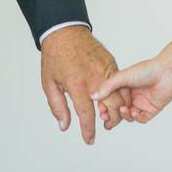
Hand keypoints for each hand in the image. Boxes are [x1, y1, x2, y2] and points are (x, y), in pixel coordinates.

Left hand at [40, 26, 131, 144]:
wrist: (65, 31)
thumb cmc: (55, 56)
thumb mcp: (49, 83)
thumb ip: (57, 106)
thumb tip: (65, 125)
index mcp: (78, 85)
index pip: (87, 115)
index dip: (88, 131)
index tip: (89, 140)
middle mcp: (95, 79)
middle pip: (112, 107)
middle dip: (111, 121)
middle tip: (105, 126)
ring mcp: (106, 70)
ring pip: (121, 95)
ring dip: (119, 107)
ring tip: (110, 113)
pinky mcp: (111, 63)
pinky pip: (121, 81)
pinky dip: (120, 92)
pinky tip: (113, 97)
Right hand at [92, 56, 171, 123]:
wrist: (166, 72)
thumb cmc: (145, 70)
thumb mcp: (122, 77)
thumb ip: (108, 86)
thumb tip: (93, 96)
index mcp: (123, 88)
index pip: (111, 101)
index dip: (105, 106)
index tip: (100, 109)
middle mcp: (132, 96)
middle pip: (118, 111)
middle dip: (112, 116)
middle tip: (106, 118)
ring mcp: (141, 103)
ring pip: (129, 116)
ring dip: (124, 116)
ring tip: (123, 110)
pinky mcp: (151, 110)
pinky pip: (141, 119)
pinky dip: (136, 117)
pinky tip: (134, 111)